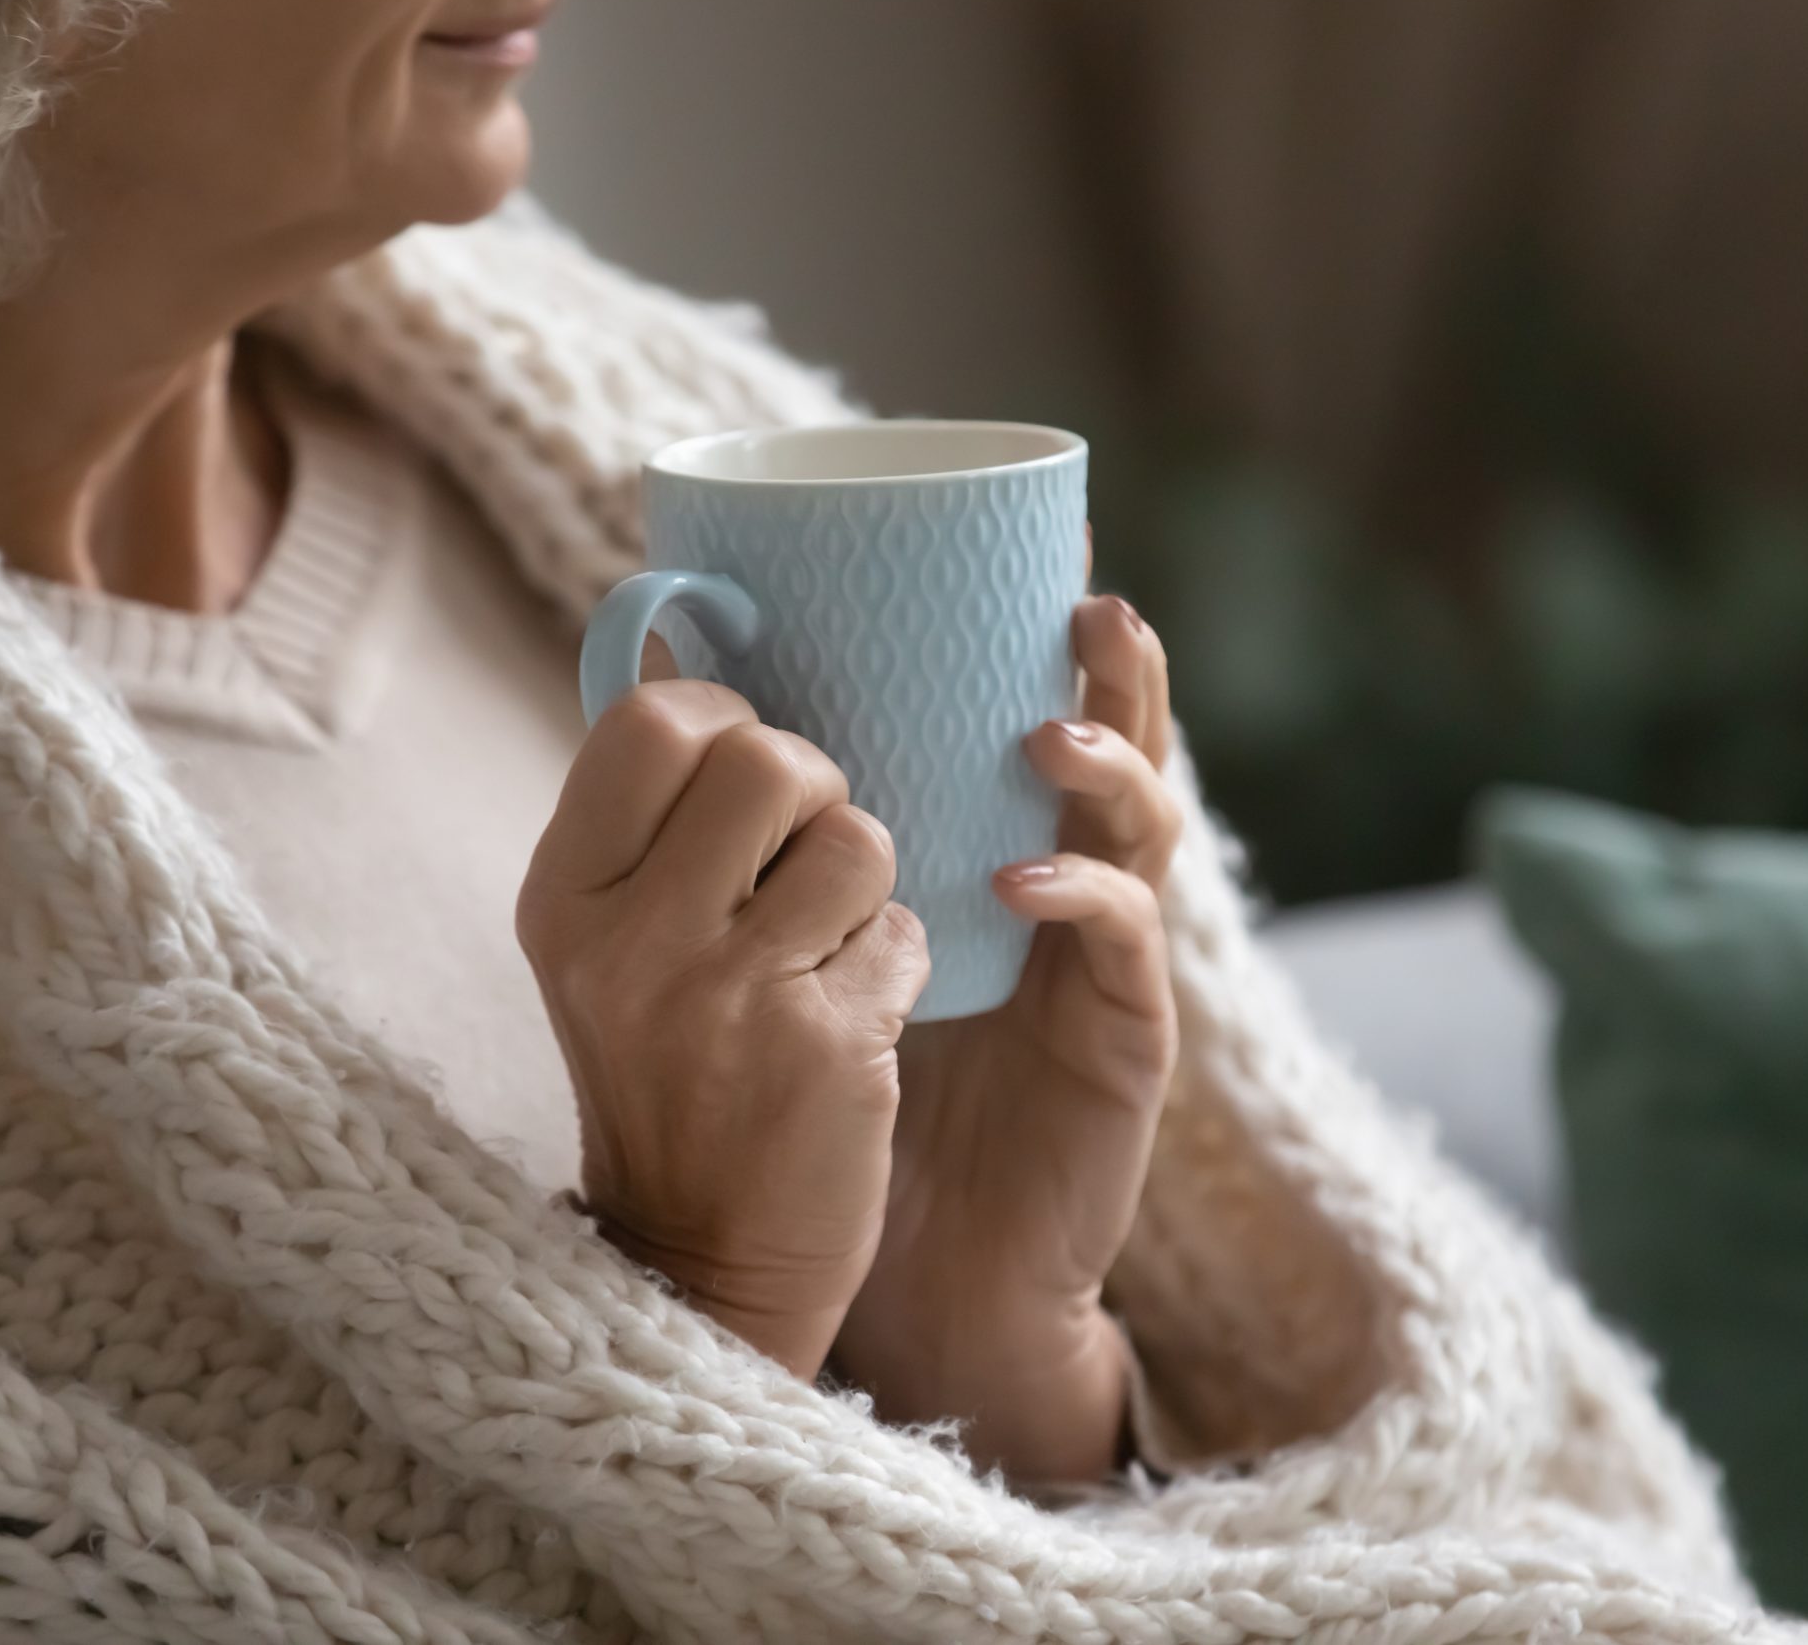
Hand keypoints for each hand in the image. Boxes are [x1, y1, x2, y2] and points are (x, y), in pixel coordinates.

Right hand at [516, 679, 929, 1380]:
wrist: (699, 1261)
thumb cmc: (664, 1071)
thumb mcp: (605, 943)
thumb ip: (645, 815)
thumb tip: (685, 639)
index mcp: (564, 895)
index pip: (654, 721)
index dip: (724, 721)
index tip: (740, 775)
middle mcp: (631, 942)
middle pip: (772, 759)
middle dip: (813, 789)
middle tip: (798, 857)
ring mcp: (730, 998)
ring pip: (859, 835)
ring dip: (865, 878)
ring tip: (824, 942)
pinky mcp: (828, 1050)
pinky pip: (904, 930)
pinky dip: (894, 963)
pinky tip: (849, 1016)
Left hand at [831, 593, 1180, 1486]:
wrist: (917, 1265)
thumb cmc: (849, 1092)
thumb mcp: (805, 941)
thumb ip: (774, 824)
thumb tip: (663, 671)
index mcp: (1001, 846)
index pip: (1035, 713)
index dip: (1044, 632)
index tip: (1033, 542)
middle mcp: (1070, 886)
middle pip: (1121, 747)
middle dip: (1114, 669)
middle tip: (1083, 600)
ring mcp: (1108, 963)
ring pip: (1144, 834)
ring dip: (1105, 769)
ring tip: (1042, 736)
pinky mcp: (1126, 1042)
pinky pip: (1126, 952)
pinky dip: (1081, 902)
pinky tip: (1017, 882)